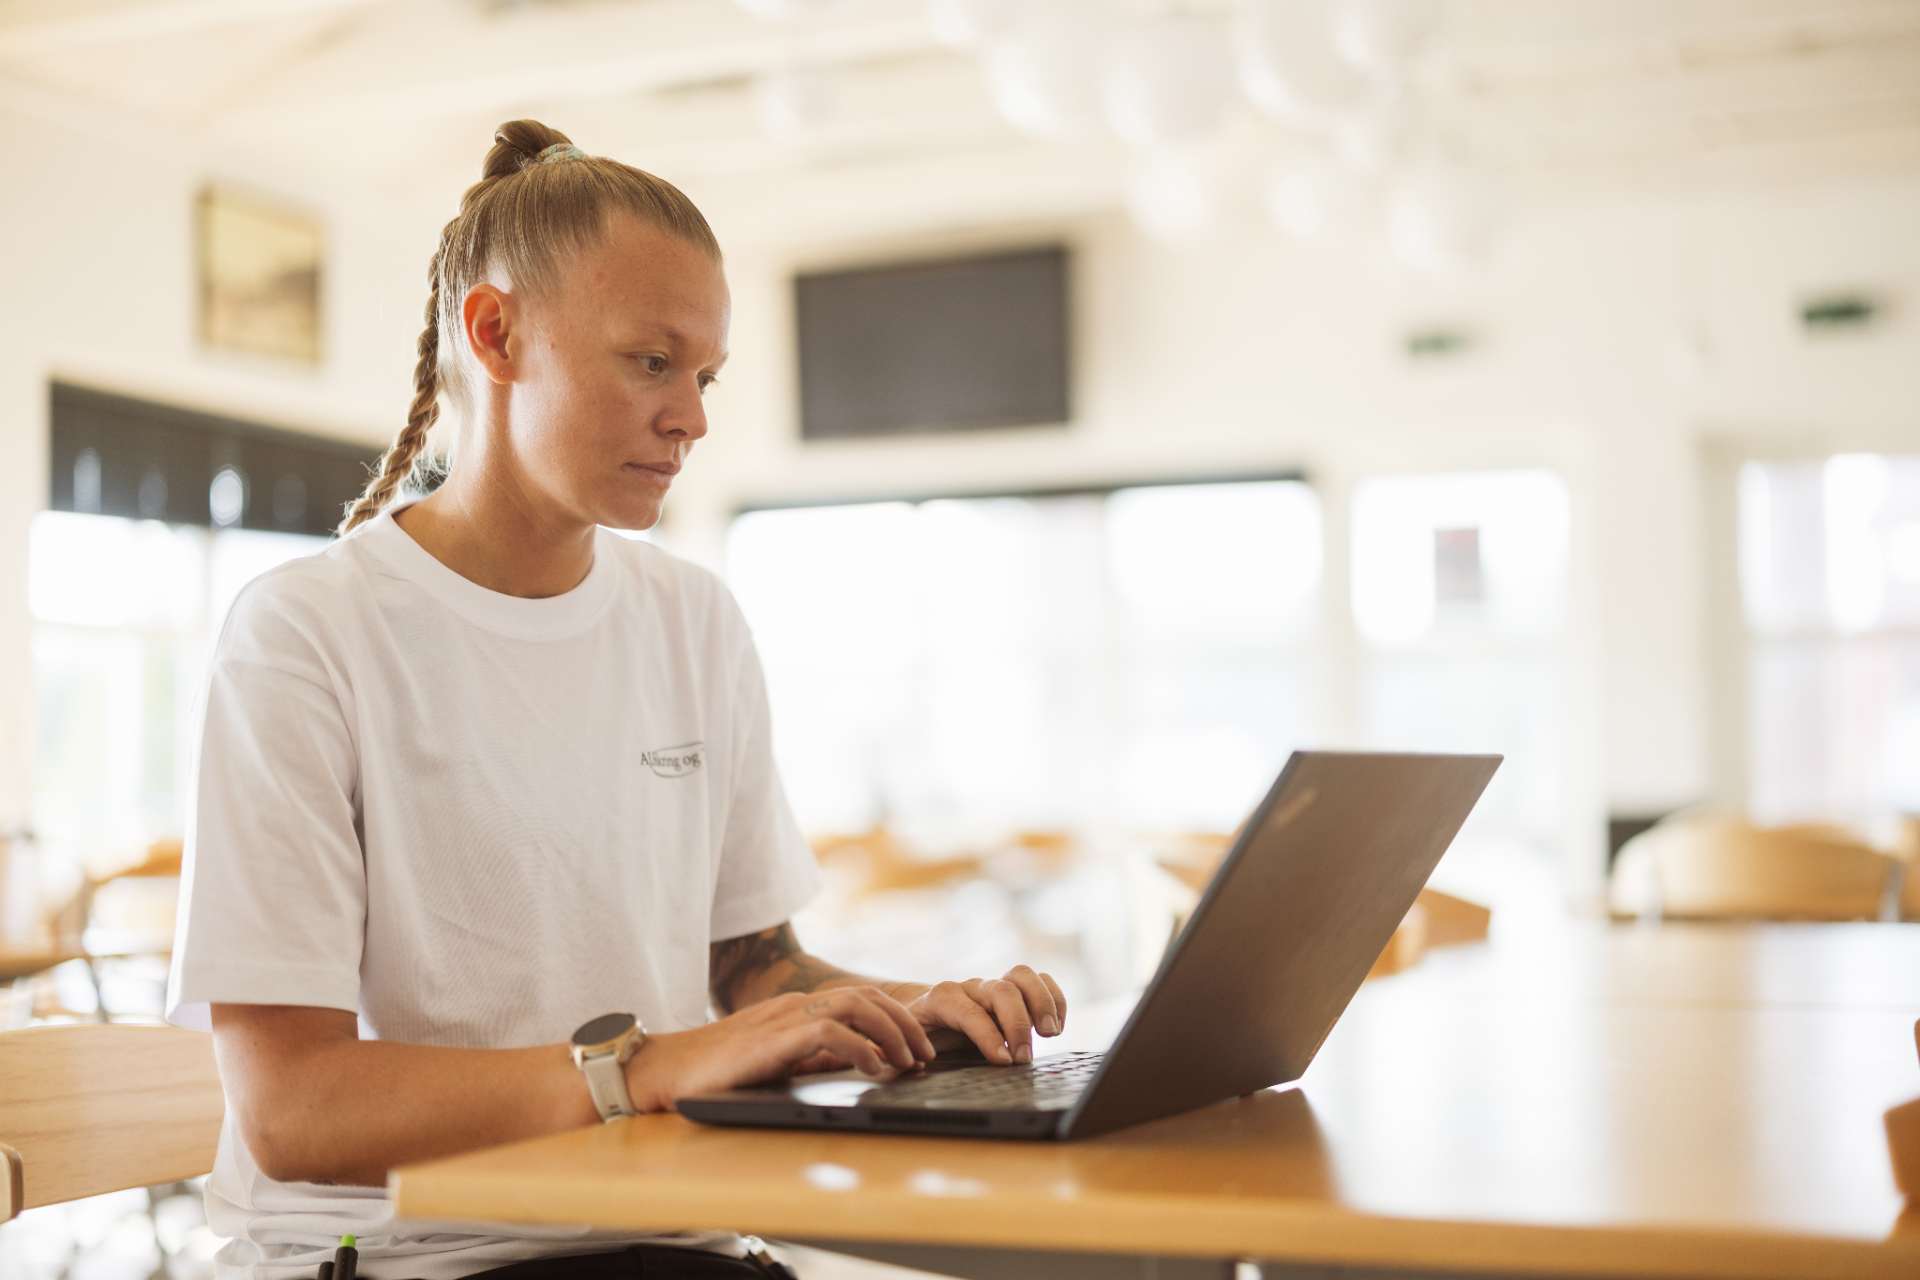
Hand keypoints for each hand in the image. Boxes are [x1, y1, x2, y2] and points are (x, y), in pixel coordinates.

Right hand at [624, 986, 936, 1110]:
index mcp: (796, 1009)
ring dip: (891, 1033)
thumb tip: (858, 1065)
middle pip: (867, 997)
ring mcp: (783, 1019)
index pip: (860, 999)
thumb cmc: (716, 1072)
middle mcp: (794, 1006)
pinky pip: (828, 1031)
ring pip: (855, 1006)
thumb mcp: (776, 1061)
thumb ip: (811, 1057)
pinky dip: (860, 1048)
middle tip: (925, 1055)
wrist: (665, 1071)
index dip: (896, 1018)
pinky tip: (873, 1069)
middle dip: (905, 1023)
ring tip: (907, 1062)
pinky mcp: (773, 1040)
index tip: (917, 1048)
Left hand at [904, 965, 1067, 1065]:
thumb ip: (898, 1052)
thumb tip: (899, 1061)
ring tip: (1050, 1033)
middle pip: (1001, 990)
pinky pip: (1041, 980)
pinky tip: (1057, 1026)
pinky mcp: (1014, 990)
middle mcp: (971, 987)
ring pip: (1023, 975)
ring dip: (1042, 1003)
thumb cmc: (915, 1034)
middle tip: (1024, 1058)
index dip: (988, 1035)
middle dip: (1017, 1024)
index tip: (1004, 1061)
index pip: (969, 1011)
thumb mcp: (902, 1042)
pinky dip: (1054, 999)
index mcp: (941, 999)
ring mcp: (994, 985)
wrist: (924, 1013)